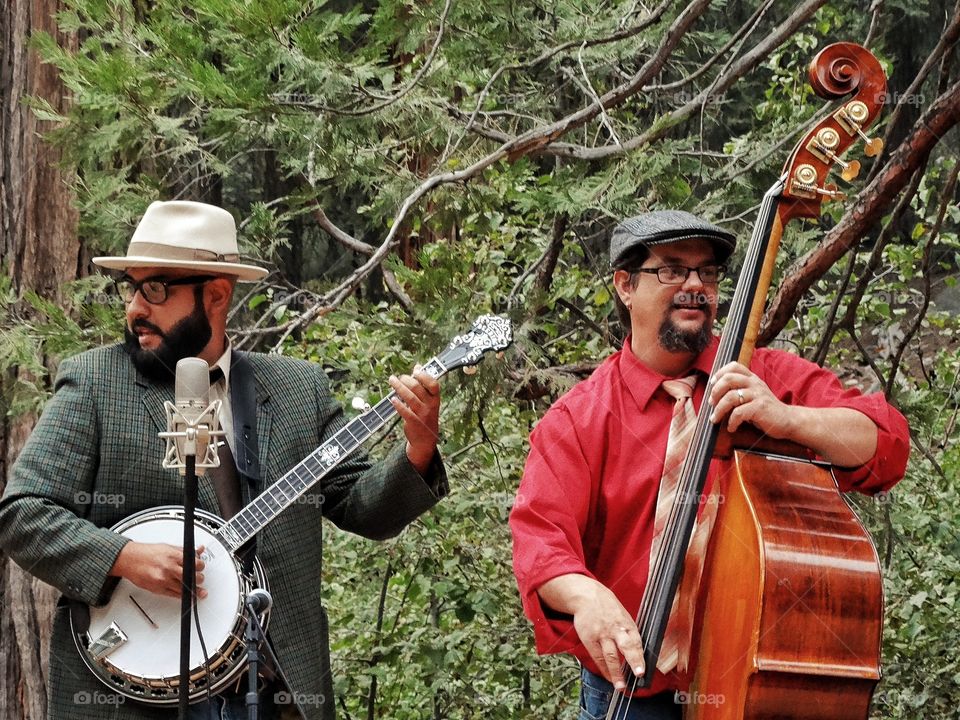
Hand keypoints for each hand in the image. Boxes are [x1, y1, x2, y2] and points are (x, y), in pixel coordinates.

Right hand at [110, 542, 206, 598]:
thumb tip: (199, 551)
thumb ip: (185, 551)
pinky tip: (189, 596)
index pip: (195, 563)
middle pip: (192, 577)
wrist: (130, 560)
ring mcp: (164, 580)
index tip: (201, 567)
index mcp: (173, 556)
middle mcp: (169, 568)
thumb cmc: (147, 553)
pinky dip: (184, 596)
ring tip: (199, 590)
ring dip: (194, 589)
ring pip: (186, 588)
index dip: (200, 566)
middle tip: (199, 577)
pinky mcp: (158, 589)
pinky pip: (176, 595)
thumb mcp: (168, 547)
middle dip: (199, 578)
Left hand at [388, 366, 440, 473]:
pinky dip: (398, 404)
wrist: (425, 440)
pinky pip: (405, 411)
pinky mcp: (414, 422)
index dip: (424, 375)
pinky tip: (392, 399)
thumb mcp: (429, 401)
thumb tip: (418, 366)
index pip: (433, 384)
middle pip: (418, 388)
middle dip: (406, 380)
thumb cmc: (426, 416)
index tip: (415, 371)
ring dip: (399, 387)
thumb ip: (423, 384)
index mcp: (435, 399)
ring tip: (392, 381)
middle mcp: (430, 405)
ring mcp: (422, 414)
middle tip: (399, 377)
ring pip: (410, 398)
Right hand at [539, 574, 644, 689]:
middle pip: (625, 646)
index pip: (636, 641)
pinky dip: (603, 669)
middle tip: (638, 674)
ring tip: (620, 686)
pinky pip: (597, 657)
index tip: (642, 670)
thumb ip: (629, 632)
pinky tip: (608, 678)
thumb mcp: (622, 615)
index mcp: (626, 623)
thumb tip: (638, 652)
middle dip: (633, 661)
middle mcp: (615, 629)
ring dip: (615, 673)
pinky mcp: (589, 638)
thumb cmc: (607, 607)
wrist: (586, 596)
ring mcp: (601, 634)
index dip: (639, 656)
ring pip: (610, 655)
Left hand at [708, 361, 794, 437]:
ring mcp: (758, 395)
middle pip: (728, 379)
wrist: (788, 420)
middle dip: (715, 392)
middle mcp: (755, 384)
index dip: (720, 373)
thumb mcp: (754, 395)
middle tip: (711, 403)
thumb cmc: (766, 410)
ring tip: (715, 419)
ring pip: (730, 397)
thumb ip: (740, 390)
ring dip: (719, 409)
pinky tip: (731, 427)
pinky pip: (738, 413)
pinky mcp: (760, 408)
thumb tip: (715, 396)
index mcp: (752, 378)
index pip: (734, 366)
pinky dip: (731, 421)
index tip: (712, 384)